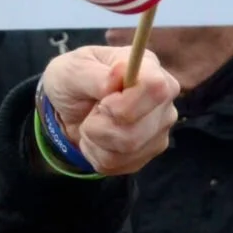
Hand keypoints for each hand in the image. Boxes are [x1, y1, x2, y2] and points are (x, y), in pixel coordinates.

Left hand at [41, 45, 179, 174]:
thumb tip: (118, 75)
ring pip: (127, 148)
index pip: (156, 89)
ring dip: (95, 138)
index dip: (125, 102)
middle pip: (137, 128)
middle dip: (100, 124)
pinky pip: (118, 163)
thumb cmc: (74, 80)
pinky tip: (96, 137)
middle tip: (91, 111)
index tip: (102, 101)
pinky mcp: (148, 152)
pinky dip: (96, 153)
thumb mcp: (72, 69)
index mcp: (150, 70)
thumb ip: (94, 74)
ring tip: (91, 122)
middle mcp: (163, 101)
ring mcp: (159, 129)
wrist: (69, 108)